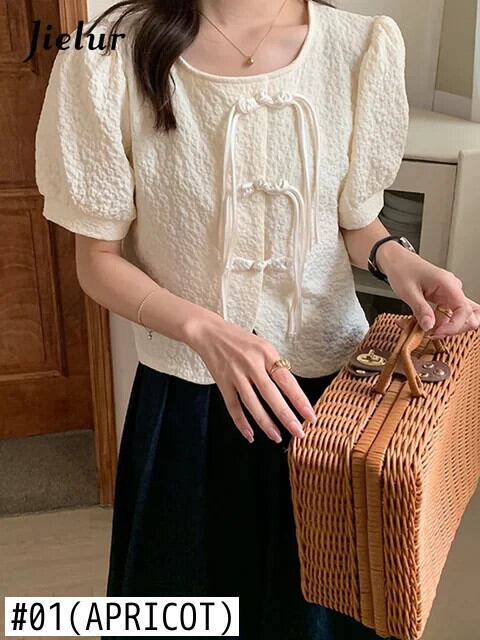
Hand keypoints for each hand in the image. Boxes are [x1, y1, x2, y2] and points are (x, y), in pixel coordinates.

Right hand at [183, 316, 317, 443]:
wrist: (210, 332)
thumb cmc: (240, 339)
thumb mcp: (262, 345)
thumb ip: (274, 365)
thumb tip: (290, 390)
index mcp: (266, 353)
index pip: (287, 380)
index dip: (300, 400)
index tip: (310, 416)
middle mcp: (251, 364)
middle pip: (271, 395)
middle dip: (286, 416)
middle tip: (299, 433)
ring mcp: (235, 374)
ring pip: (252, 404)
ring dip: (265, 423)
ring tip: (277, 437)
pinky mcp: (222, 382)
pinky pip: (233, 406)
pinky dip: (241, 422)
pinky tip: (250, 434)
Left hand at [377, 242, 479, 337]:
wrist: (396, 260)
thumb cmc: (402, 269)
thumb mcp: (408, 291)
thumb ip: (420, 309)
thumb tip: (429, 327)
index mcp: (447, 284)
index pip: (464, 310)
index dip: (454, 326)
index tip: (437, 332)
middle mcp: (453, 290)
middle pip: (469, 316)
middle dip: (454, 328)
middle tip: (434, 332)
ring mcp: (450, 295)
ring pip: (458, 318)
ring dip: (443, 327)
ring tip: (423, 328)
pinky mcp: (444, 299)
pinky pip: (446, 316)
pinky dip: (436, 323)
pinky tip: (419, 323)